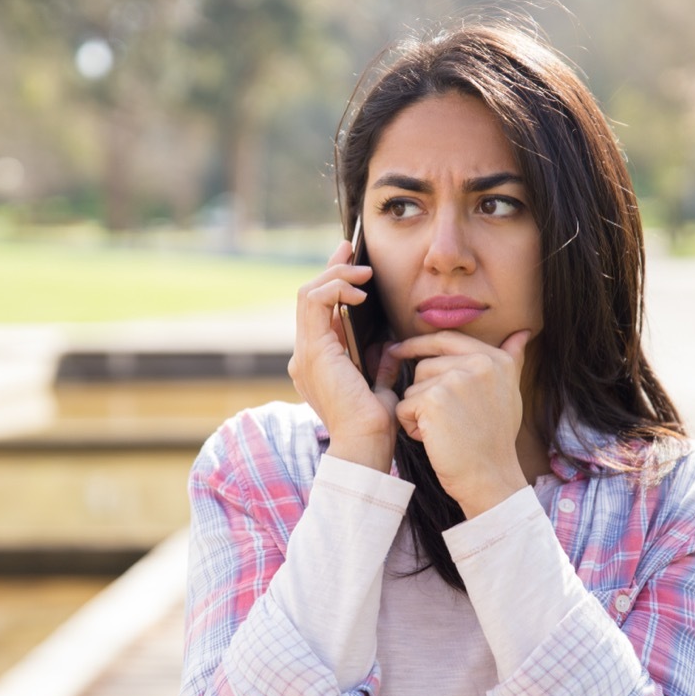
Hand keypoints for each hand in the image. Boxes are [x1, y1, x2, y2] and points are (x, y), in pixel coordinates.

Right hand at [288, 240, 400, 470]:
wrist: (366, 445)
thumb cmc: (376, 424)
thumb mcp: (381, 384)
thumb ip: (380, 364)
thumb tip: (389, 344)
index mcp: (319, 362)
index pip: (318, 311)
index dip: (333, 281)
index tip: (352, 262)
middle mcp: (305, 355)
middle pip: (309, 296)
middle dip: (331, 269)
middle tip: (351, 250)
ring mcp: (305, 353)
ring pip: (308, 294)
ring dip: (335, 275)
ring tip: (361, 271)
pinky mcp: (313, 351)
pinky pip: (315, 303)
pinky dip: (335, 289)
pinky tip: (359, 293)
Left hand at [390, 330, 531, 516]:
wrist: (490, 477)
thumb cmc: (495, 439)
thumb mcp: (509, 392)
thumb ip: (511, 359)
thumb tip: (522, 333)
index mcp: (496, 359)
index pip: (446, 339)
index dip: (419, 344)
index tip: (399, 350)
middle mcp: (478, 363)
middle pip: (424, 365)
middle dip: (424, 393)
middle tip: (447, 421)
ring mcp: (455, 379)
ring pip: (412, 387)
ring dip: (418, 411)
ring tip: (444, 431)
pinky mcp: (433, 399)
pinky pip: (403, 407)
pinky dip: (411, 427)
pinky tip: (434, 439)